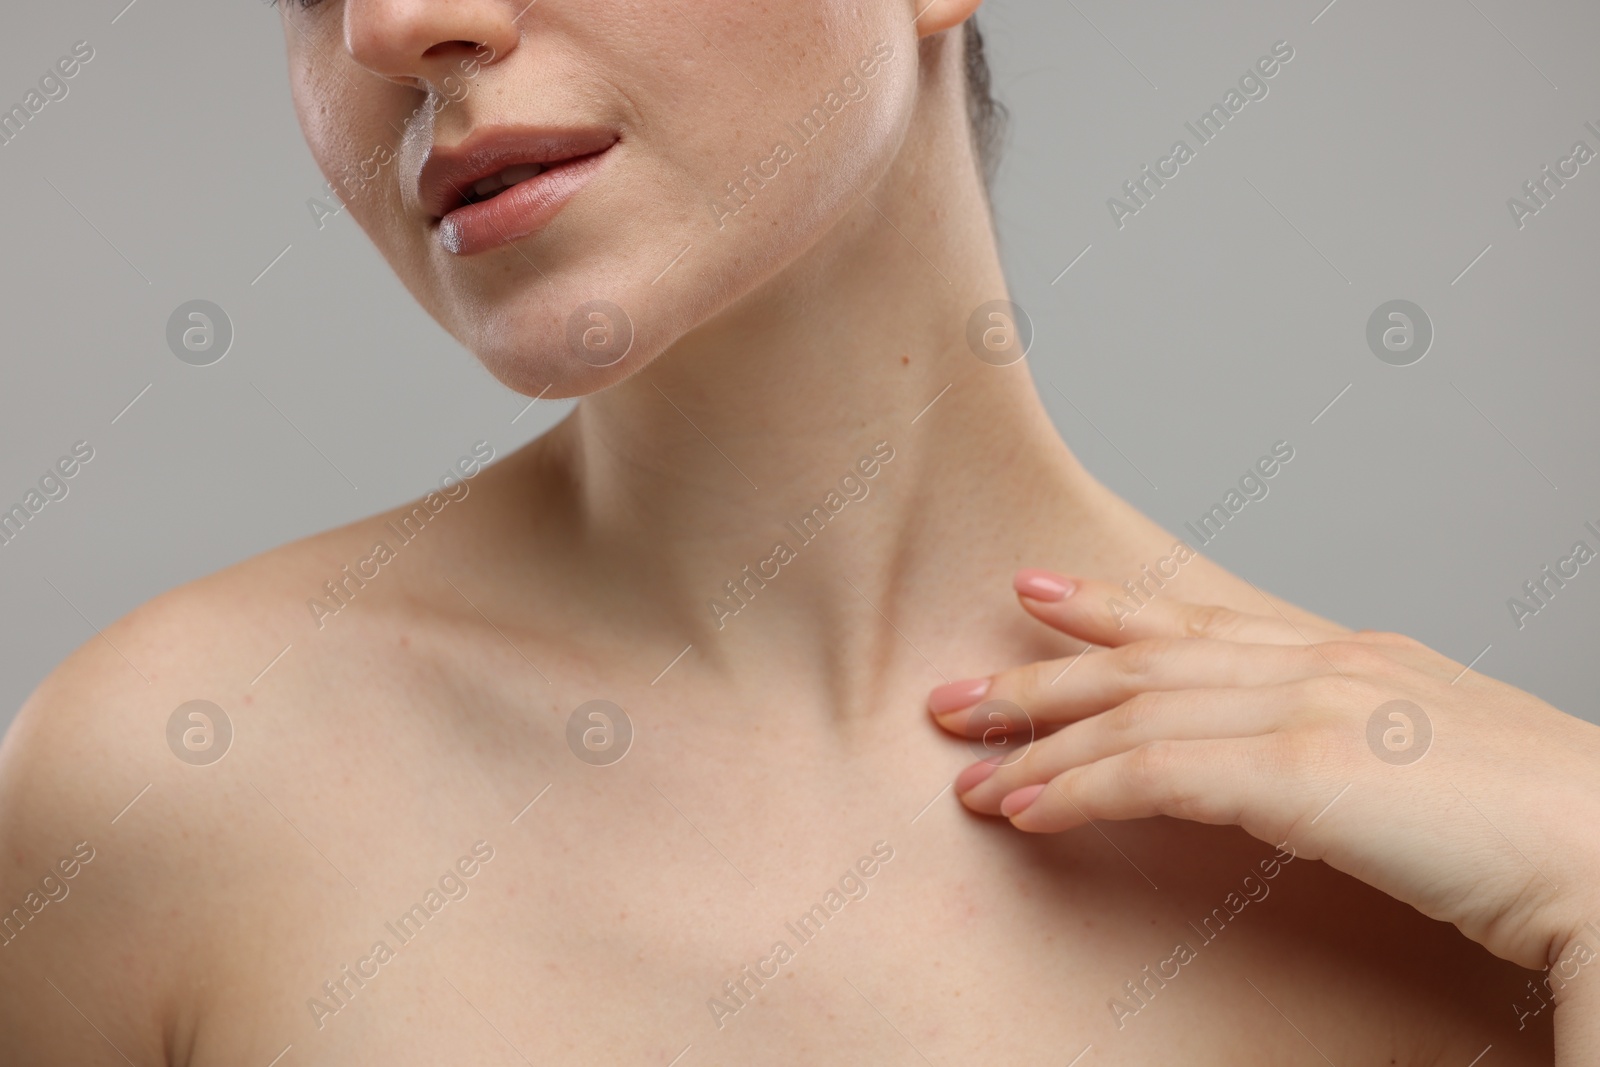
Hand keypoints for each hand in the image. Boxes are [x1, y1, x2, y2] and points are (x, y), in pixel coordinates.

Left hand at [928, 569, 1599, 972]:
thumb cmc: (1545, 823)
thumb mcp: (1434, 757)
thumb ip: (1357, 745)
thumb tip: (1306, 769)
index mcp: (1352, 658)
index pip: (1198, 626)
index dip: (1109, 610)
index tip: (1041, 596)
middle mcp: (1319, 666)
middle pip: (1142, 661)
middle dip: (1039, 676)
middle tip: (956, 691)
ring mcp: (1307, 711)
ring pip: (1133, 713)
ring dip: (1039, 743)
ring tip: (967, 766)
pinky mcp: (1299, 773)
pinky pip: (1153, 776)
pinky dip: (1080, 790)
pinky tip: (1027, 808)